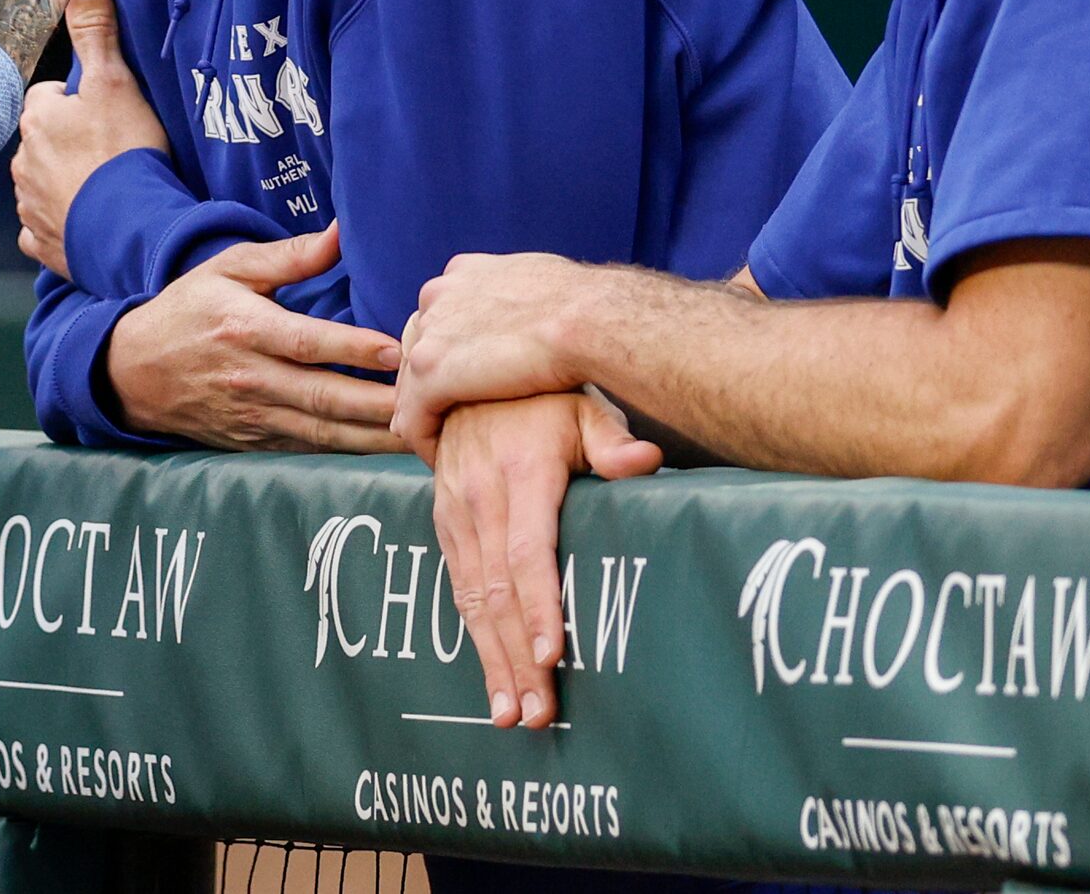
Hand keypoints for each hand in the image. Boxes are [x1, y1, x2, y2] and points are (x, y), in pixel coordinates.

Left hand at [16, 0, 169, 274]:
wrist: (132, 232)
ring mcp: (29, 205)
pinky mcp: (41, 243)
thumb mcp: (116, 82)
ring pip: (43, 182)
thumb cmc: (125, 154)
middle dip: (70, 144)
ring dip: (68, 183)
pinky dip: (64, 224)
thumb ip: (98, 31)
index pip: (49, 98)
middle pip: (45, 140)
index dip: (79, 103)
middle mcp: (23, 161)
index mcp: (37, 118)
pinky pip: (45, 228)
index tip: (104, 115)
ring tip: (107, 188)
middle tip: (111, 152)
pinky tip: (91, 221)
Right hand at [103, 227, 404, 453]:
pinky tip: (385, 447)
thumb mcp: (228, 269)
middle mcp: (251, 378)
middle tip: (429, 400)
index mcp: (245, 329)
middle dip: (378, 403)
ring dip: (372, 436)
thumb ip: (289, 256)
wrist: (132, 373)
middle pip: (324, 397)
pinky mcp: (255, 442)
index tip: (396, 350)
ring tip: (420, 432)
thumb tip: (341, 233)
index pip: (306, 342)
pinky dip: (348, 452)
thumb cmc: (187, 310)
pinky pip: (310, 450)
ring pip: (323, 433)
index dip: (352, 348)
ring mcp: (253, 416)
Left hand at [392, 251, 611, 454]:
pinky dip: (424, 440)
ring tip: (442, 444)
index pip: (439, 319)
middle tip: (443, 419)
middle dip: (427, 384)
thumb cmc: (583, 307)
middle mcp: (437, 296)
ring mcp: (430, 333)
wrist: (588, 319)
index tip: (464, 382)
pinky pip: (413, 416)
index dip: (449, 354)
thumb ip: (516, 296)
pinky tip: (440, 459)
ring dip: (424, 414)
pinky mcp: (429, 371)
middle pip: (416, 348)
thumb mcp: (539, 283)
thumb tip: (529, 305)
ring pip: (410, 384)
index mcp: (463, 275)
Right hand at [429, 393, 660, 728]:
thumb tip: (646, 462)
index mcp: (522, 471)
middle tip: (534, 716)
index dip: (539, 606)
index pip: (529, 551)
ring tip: (510, 715)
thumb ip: (612, 438)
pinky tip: (489, 674)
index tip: (550, 657)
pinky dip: (472, 635)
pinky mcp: (443, 522)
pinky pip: (457, 586)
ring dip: (490, 659)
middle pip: (498, 590)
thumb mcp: (584, 402)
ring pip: (472, 598)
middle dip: (514, 658)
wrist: (469, 372)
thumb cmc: (544, 395)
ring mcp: (455, 511)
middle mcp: (480, 495)